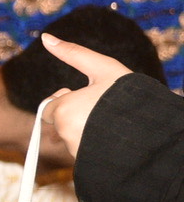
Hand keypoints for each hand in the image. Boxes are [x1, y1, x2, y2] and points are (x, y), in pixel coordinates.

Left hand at [42, 34, 135, 161]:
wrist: (155, 131)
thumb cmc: (130, 96)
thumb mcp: (104, 68)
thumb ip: (73, 54)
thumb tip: (45, 38)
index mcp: (64, 111)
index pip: (48, 108)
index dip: (65, 101)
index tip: (84, 97)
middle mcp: (67, 134)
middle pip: (60, 124)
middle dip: (74, 116)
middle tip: (100, 110)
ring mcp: (78, 152)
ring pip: (73, 138)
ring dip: (86, 130)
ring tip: (110, 123)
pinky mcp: (91, 164)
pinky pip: (85, 153)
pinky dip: (94, 145)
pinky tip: (112, 137)